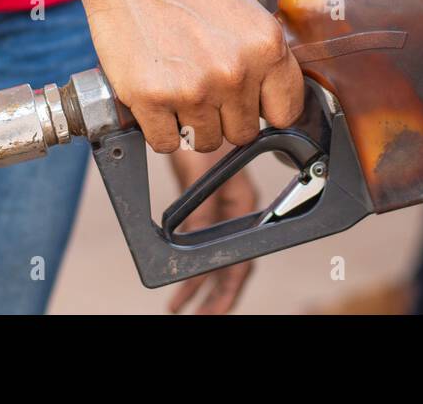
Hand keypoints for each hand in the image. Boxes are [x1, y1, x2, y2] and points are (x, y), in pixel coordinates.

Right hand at [72, 0, 303, 153]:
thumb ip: (262, 45)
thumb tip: (274, 80)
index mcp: (266, 44)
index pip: (286, 112)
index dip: (266, 108)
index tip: (252, 103)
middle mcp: (235, 71)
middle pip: (244, 131)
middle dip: (225, 115)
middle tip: (203, 85)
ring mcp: (193, 88)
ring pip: (206, 140)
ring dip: (192, 123)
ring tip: (177, 86)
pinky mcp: (151, 98)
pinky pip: (165, 142)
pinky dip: (159, 127)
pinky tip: (156, 96)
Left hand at [166, 148, 257, 313]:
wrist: (189, 106)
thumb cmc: (200, 134)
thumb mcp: (200, 174)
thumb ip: (199, 210)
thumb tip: (193, 242)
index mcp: (243, 204)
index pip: (240, 256)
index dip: (225, 285)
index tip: (206, 306)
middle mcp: (235, 210)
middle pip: (234, 264)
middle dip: (217, 296)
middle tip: (201, 318)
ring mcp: (220, 208)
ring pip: (217, 257)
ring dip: (202, 285)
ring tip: (179, 307)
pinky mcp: (204, 203)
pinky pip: (201, 242)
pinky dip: (191, 262)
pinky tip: (180, 276)